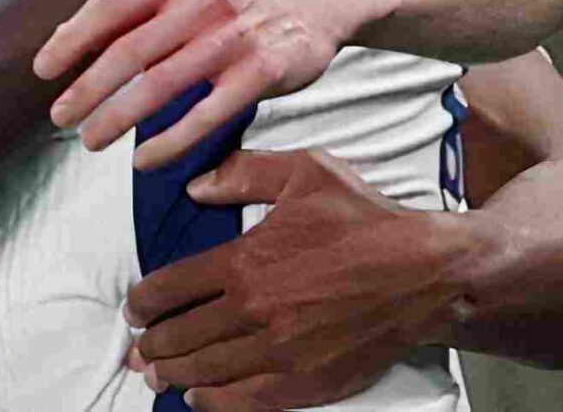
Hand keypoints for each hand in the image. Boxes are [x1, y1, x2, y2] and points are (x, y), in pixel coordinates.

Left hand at [41, 0, 370, 165]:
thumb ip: (140, 1)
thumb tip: (73, 36)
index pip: (109, 6)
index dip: (71, 40)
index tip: (43, 70)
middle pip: (129, 51)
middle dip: (86, 89)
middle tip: (60, 115)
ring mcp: (235, 36)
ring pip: (162, 86)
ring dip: (118, 118)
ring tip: (91, 140)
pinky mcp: (264, 71)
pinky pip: (207, 115)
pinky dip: (170, 141)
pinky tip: (145, 157)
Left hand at [122, 150, 462, 410]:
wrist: (428, 273)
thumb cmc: (367, 219)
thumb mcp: (305, 173)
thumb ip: (244, 174)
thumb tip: (195, 185)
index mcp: (244, 261)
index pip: (169, 288)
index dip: (142, 302)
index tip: (135, 309)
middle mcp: (254, 310)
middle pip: (179, 335)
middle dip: (150, 344)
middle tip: (138, 347)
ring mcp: (279, 350)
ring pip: (203, 370)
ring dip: (171, 374)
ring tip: (155, 374)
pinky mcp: (306, 381)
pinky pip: (243, 400)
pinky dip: (212, 402)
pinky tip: (197, 398)